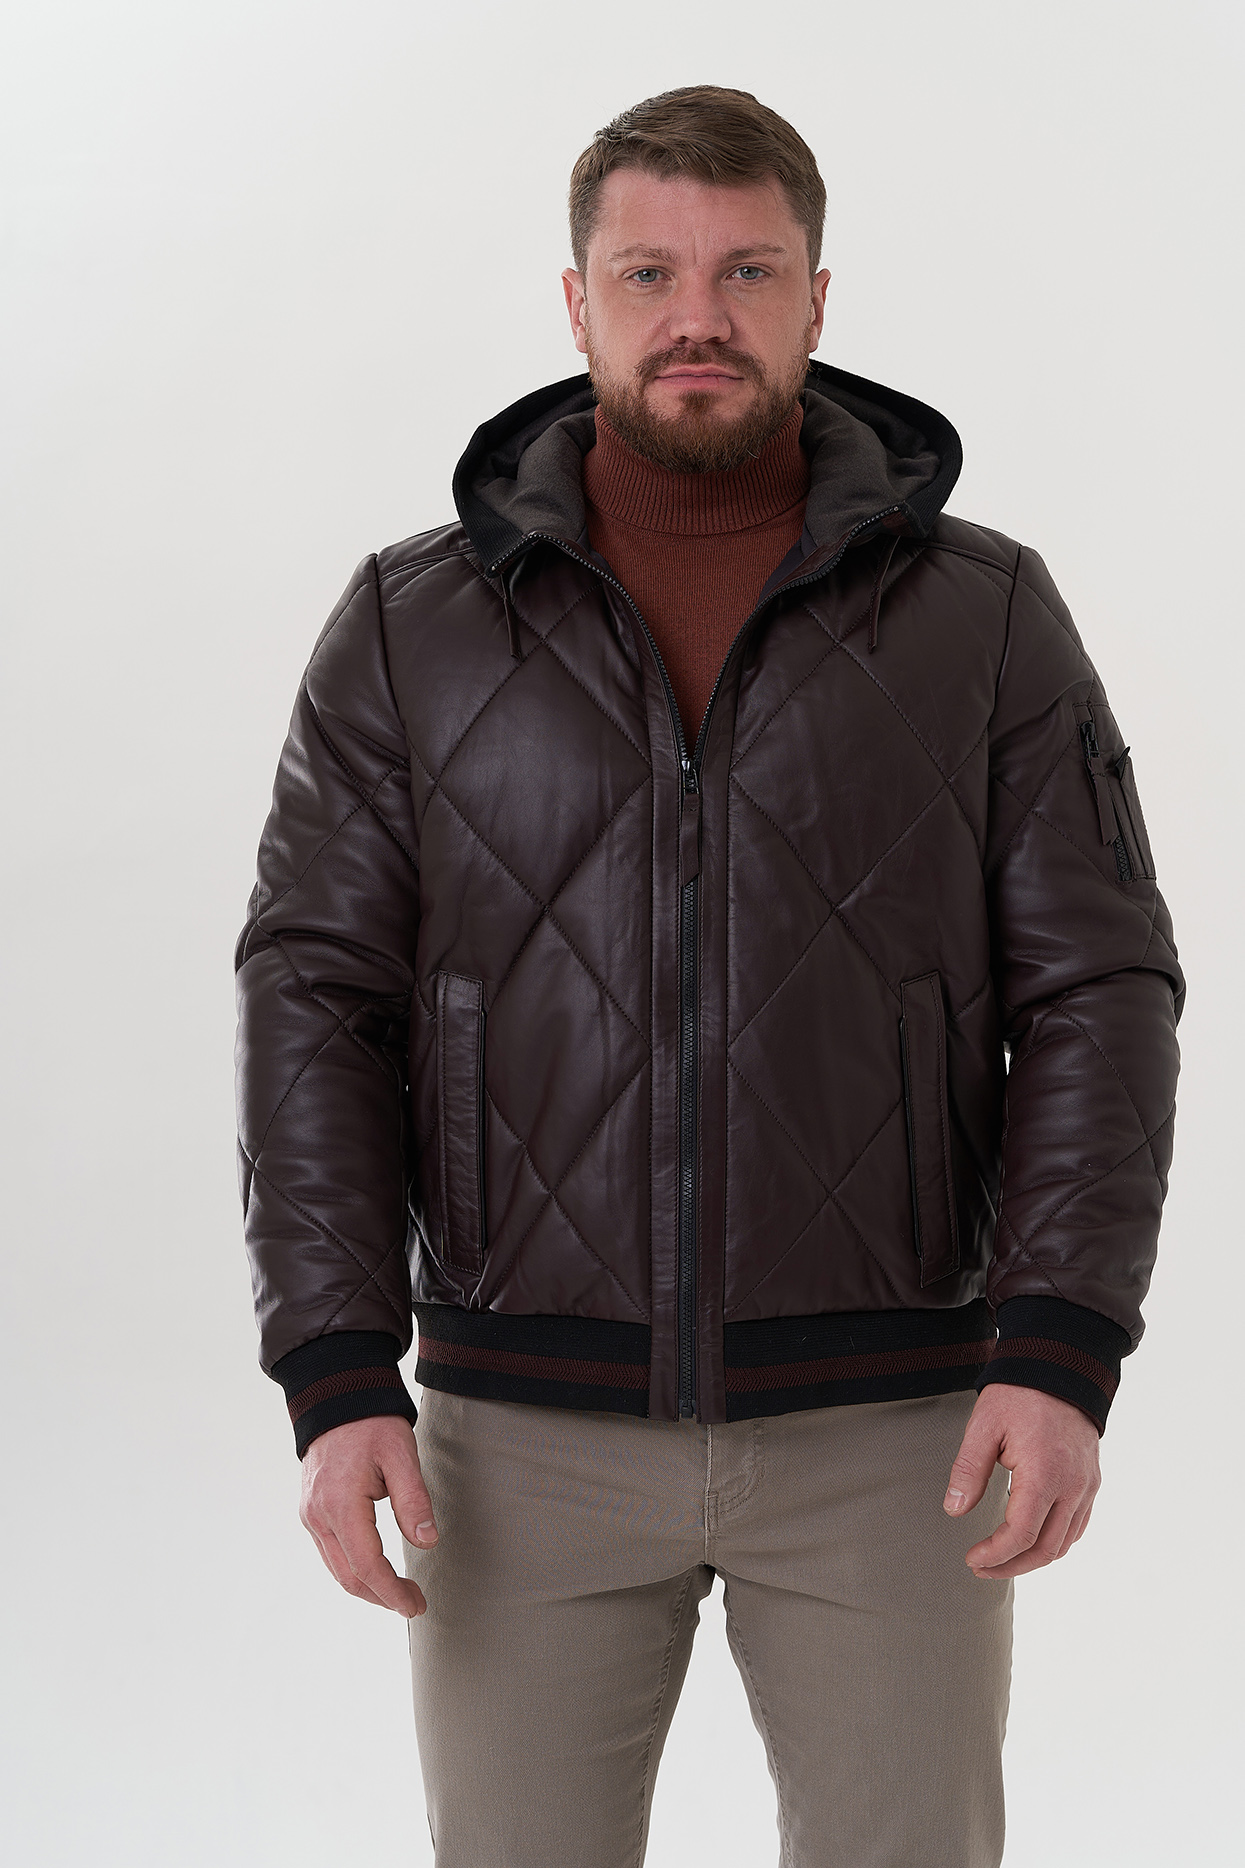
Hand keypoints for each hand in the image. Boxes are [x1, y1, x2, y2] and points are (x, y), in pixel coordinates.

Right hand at [299, 1415, 437, 1615]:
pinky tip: (376, 1569)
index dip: (392, 1591)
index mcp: (340, 1504)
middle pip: (348, 1576)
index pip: (367, 1566)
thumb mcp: (401, 1454)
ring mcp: (310, 1514)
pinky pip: (330, 1552)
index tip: (415, 1605)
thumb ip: (413, 1500)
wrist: (337, 1396)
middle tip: (414, 1602)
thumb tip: (427, 1542)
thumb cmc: (372, 1422)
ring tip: (400, 1591)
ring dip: (367, 1587)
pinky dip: (353, 1568)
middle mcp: (318, 1515)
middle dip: (382, 1596)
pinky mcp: (311, 1510)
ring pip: (336, 1568)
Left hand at [944, 1384, 1100, 1579]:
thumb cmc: (1019, 1393)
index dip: (995, 1554)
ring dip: (1034, 1559)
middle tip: (981, 1567)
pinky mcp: (1091, 1481)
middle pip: (1047, 1549)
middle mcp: (1073, 1486)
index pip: (1022, 1535)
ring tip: (1002, 1560)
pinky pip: (1077, 1526)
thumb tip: (954, 1510)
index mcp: (1045, 1475)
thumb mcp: (984, 1426)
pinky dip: (1055, 1542)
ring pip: (1066, 1542)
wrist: (1059, 1367)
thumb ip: (968, 1470)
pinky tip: (1031, 1541)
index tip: (972, 1558)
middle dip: (1012, 1566)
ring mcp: (1086, 1485)